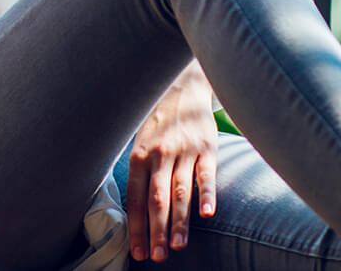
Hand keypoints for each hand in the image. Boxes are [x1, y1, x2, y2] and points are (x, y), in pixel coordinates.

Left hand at [126, 62, 217, 262]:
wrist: (180, 87)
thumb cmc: (157, 122)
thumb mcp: (139, 142)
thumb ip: (139, 172)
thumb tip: (133, 209)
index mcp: (138, 156)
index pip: (135, 198)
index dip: (136, 226)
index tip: (137, 251)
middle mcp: (159, 155)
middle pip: (157, 199)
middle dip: (155, 230)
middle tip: (156, 257)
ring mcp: (183, 152)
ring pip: (180, 192)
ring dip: (179, 221)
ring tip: (176, 246)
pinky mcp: (207, 148)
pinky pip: (206, 175)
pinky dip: (207, 194)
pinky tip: (207, 214)